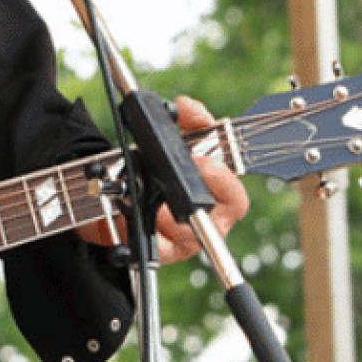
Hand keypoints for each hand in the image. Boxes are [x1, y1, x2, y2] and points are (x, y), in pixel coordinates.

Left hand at [81, 95, 251, 260]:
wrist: (125, 189)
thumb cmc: (161, 166)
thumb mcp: (177, 137)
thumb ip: (189, 117)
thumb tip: (188, 108)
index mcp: (220, 196)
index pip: (236, 199)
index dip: (221, 180)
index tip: (200, 161)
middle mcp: (208, 223)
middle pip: (212, 222)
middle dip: (188, 198)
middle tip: (169, 181)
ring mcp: (186, 242)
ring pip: (180, 234)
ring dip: (158, 210)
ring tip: (141, 192)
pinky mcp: (161, 253)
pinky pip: (153, 248)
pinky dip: (135, 227)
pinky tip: (124, 213)